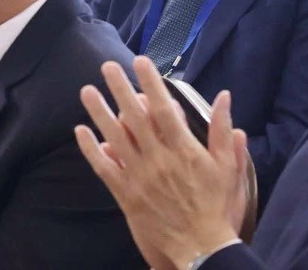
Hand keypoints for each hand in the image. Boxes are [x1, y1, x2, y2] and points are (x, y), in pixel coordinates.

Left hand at [75, 57, 248, 269]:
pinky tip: (80, 131)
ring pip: (114, 138)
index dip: (151, 83)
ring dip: (99, 113)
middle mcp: (159, 160)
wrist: (200, 247)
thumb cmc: (215, 205)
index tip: (140, 61)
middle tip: (107, 66)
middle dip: (120, 89)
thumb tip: (225, 96)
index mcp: (184, 150)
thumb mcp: (227, 167)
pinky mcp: (126, 195)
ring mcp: (140, 177)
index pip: (164, 109)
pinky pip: (104, 168)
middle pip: (134, 117)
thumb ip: (223, 131)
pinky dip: (91, 150)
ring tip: (86, 90)